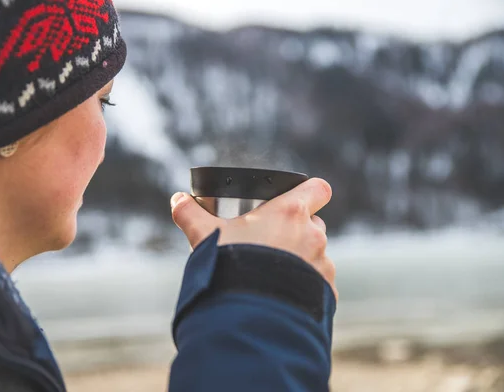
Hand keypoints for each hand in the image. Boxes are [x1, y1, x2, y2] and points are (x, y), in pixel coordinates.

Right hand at [170, 178, 336, 298]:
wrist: (245, 314)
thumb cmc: (229, 266)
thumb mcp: (204, 235)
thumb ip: (191, 214)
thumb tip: (178, 200)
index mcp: (290, 213)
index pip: (319, 189)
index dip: (310, 192)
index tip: (293, 202)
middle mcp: (313, 235)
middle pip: (314, 223)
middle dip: (297, 230)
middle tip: (270, 243)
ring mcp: (322, 264)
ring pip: (317, 254)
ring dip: (301, 259)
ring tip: (274, 274)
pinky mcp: (324, 292)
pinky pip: (319, 283)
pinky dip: (305, 287)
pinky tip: (283, 294)